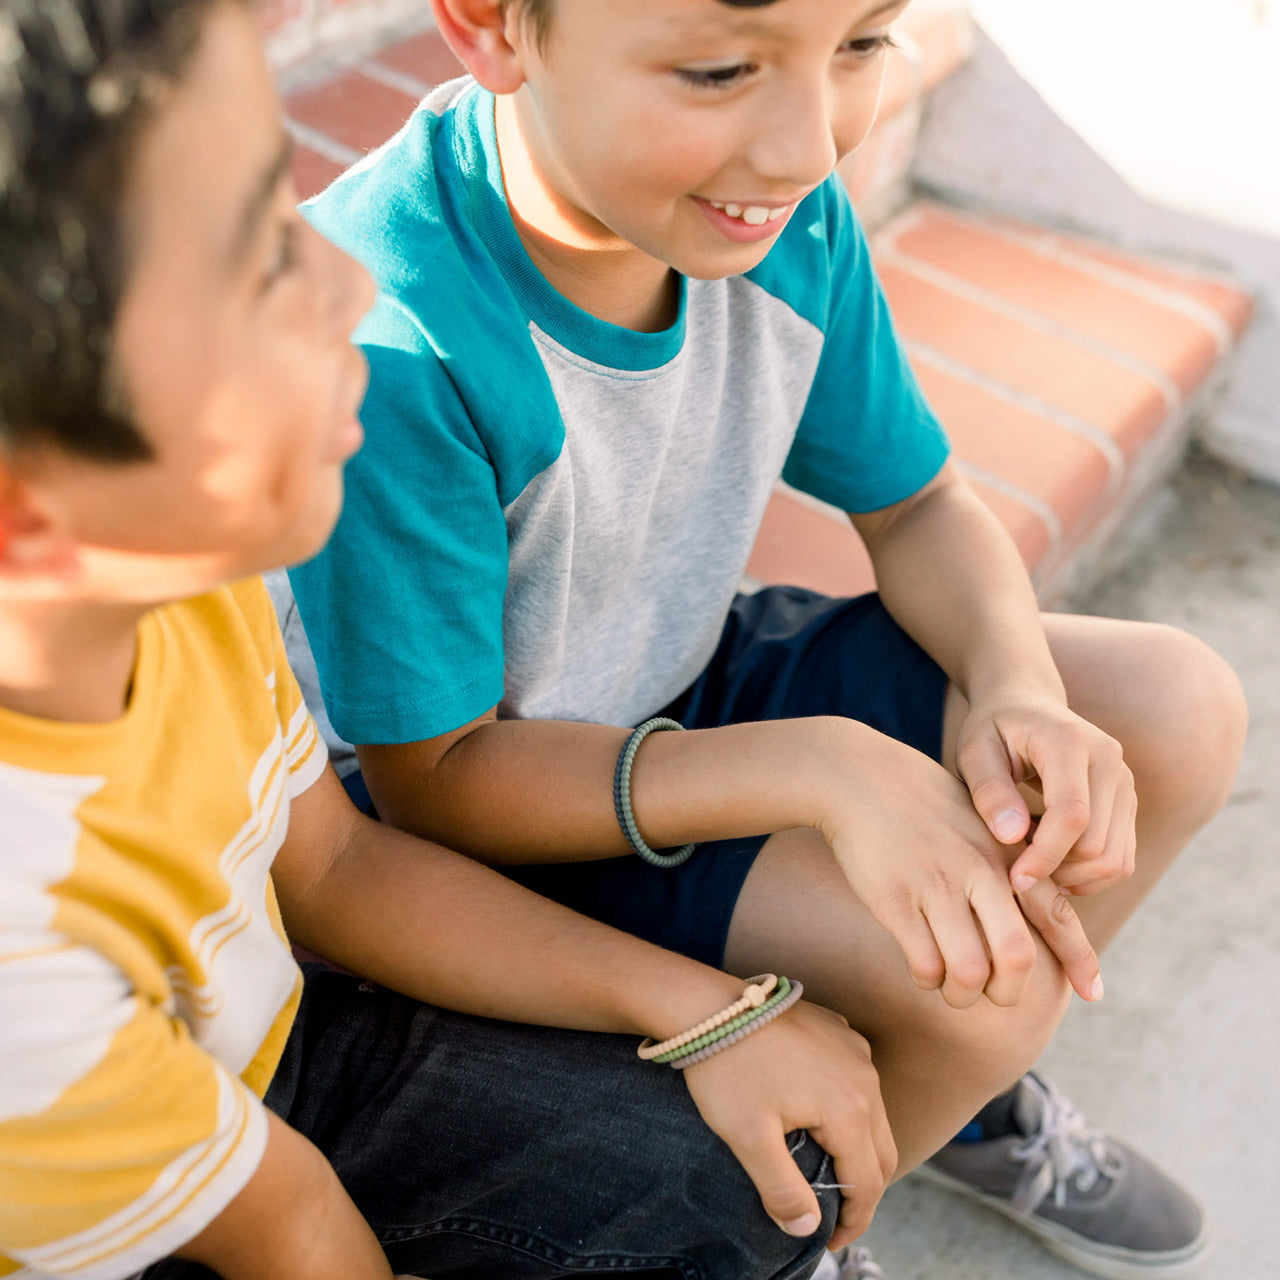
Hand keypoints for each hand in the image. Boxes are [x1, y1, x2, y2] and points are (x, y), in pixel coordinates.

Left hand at [682, 1000, 895, 1251]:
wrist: (709, 1003)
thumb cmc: (726, 1067)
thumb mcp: (748, 1137)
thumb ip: (782, 1189)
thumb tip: (806, 1229)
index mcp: (849, 1107)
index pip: (868, 1183)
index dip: (854, 1222)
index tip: (829, 1242)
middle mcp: (864, 1077)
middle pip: (882, 1152)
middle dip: (864, 1192)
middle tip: (836, 1217)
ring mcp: (854, 1049)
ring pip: (874, 1115)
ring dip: (860, 1150)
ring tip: (830, 1173)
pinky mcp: (839, 1031)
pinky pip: (859, 1081)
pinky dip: (851, 1111)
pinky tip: (820, 1120)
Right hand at [815, 728, 1100, 1006]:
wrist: (861, 778)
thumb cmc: (924, 804)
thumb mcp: (979, 822)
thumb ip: (1009, 860)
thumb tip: (1036, 907)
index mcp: (1005, 854)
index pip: (1056, 913)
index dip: (1078, 958)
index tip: (1092, 993)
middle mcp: (978, 872)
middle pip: (1016, 955)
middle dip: (1009, 991)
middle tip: (994, 993)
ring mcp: (936, 886)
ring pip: (968, 970)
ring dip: (963, 994)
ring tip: (953, 988)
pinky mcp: (896, 900)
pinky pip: (925, 963)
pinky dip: (929, 979)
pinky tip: (923, 966)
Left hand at [954, 691, 1136, 896]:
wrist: (1025, 705)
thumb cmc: (994, 729)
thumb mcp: (974, 752)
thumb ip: (989, 790)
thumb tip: (1011, 836)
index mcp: (1070, 741)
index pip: (1072, 815)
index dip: (1044, 856)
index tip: (1014, 879)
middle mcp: (1110, 760)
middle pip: (1097, 845)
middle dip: (1055, 869)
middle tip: (1014, 866)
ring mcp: (1125, 782)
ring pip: (1115, 859)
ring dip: (1073, 876)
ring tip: (1031, 861)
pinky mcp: (1127, 802)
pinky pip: (1121, 858)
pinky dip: (1089, 873)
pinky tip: (1051, 859)